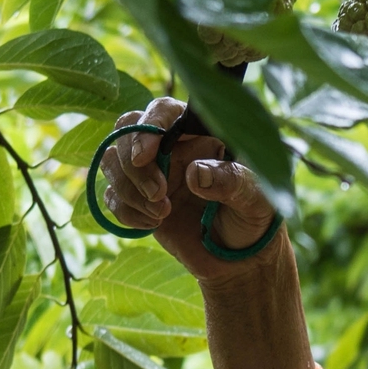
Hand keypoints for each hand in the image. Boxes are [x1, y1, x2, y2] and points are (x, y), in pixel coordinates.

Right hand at [98, 96, 277, 281]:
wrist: (239, 257)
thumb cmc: (253, 217)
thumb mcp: (255, 198)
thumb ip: (231, 181)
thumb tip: (196, 172)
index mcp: (200, 132)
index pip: (163, 111)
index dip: (147, 128)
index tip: (145, 155)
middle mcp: (171, 146)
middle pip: (127, 131)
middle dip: (134, 165)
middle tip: (159, 194)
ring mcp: (151, 171)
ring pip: (113, 162)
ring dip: (129, 190)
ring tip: (161, 213)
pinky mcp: (137, 199)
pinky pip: (112, 196)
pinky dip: (126, 211)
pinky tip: (152, 223)